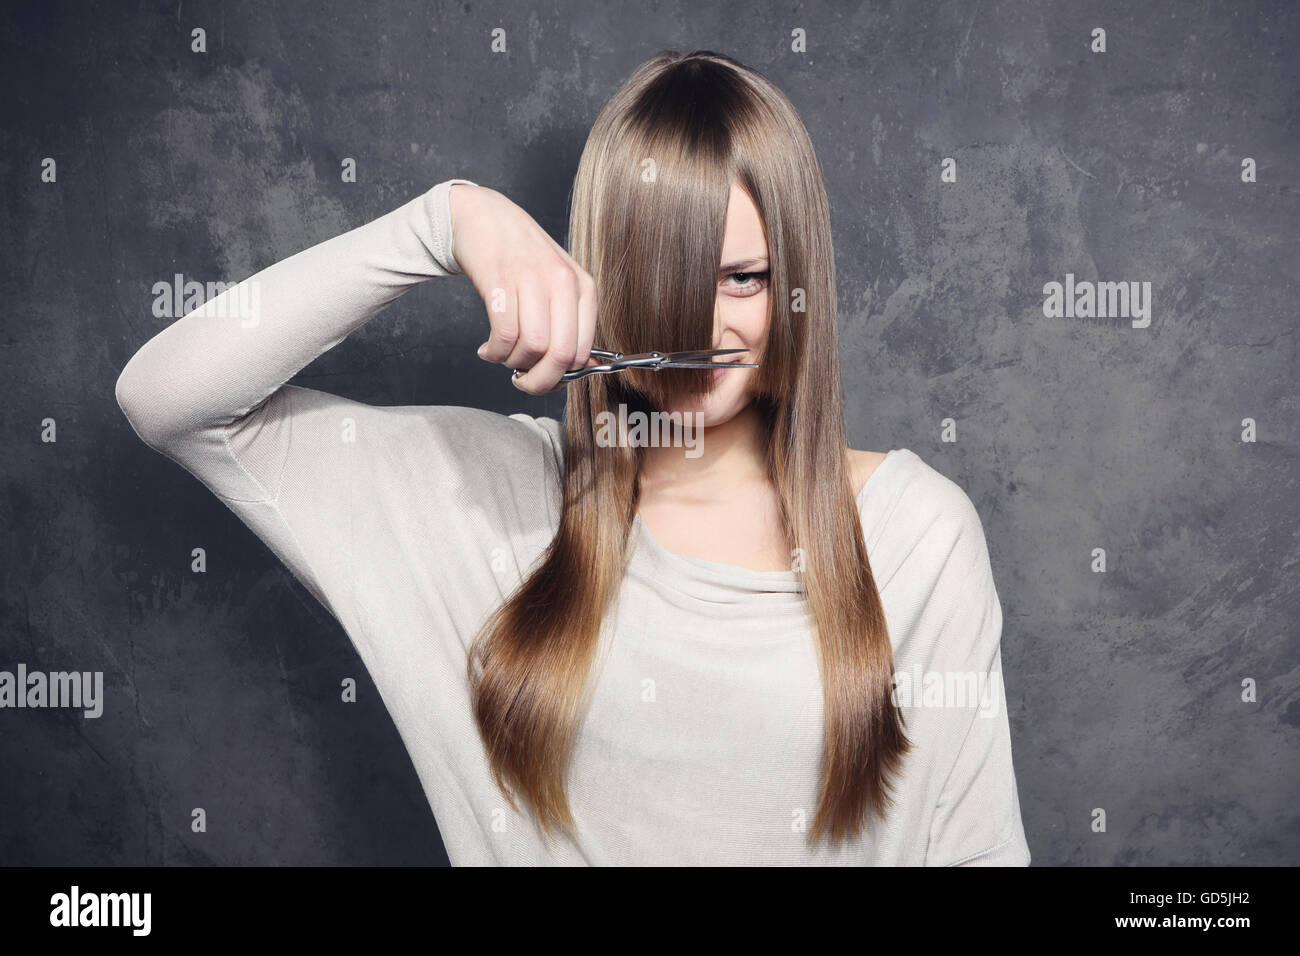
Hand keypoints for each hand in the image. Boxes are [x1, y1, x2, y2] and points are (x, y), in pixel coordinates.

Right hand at [449, 183, 596, 394]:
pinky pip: (503, 334)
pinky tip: (488, 349)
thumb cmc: (523, 257)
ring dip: (512, 363)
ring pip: (531, 347)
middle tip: (522, 381)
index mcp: (583, 287)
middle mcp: (562, 282)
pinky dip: (494, 352)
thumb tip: (583, 369)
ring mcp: (531, 278)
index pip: (581, 352)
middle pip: (559, 355)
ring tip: (502, 355)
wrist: (485, 217)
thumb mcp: (558, 286)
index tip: (543, 377)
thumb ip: (572, 325)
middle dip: (538, 381)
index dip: (561, 377)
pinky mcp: (499, 280)